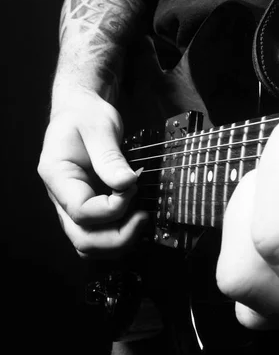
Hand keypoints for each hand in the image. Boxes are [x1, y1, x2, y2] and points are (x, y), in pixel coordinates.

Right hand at [38, 86, 147, 257]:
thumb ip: (110, 157)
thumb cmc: (86, 116)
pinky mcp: (90, 207)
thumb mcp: (99, 127)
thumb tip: (126, 183)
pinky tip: (137, 217)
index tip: (133, 188)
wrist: (82, 111)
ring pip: (91, 244)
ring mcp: (74, 206)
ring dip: (119, 241)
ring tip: (142, 219)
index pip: (82, 211)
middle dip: (118, 238)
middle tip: (144, 217)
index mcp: (57, 176)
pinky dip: (120, 234)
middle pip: (83, 239)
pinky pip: (101, 234)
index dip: (112, 208)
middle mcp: (62, 198)